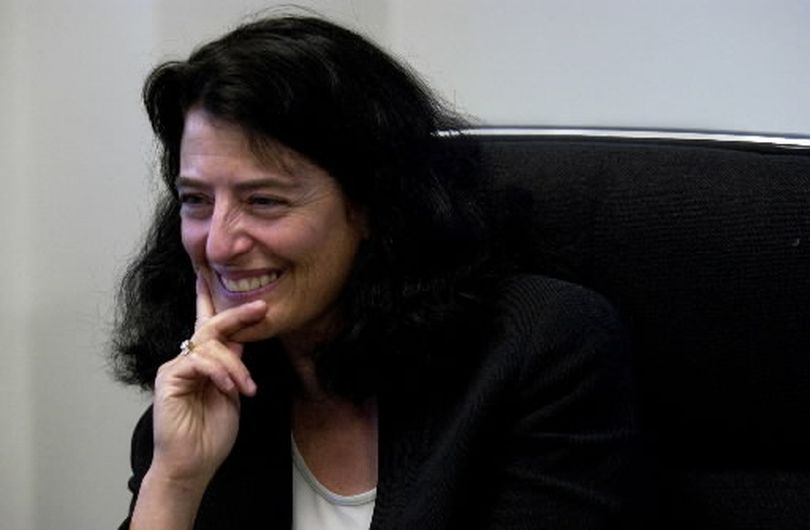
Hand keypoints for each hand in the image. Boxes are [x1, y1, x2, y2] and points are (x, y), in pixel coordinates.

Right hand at [149, 274, 266, 491]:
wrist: (193, 464)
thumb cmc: (212, 434)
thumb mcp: (233, 392)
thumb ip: (233, 365)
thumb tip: (242, 339)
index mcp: (202, 361)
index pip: (206, 324)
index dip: (207, 299)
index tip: (207, 273)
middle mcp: (186, 359)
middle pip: (211, 326)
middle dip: (237, 315)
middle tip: (261, 308)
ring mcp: (175, 367)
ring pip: (210, 345)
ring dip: (235, 366)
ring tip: (246, 388)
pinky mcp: (168, 378)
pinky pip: (199, 362)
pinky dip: (219, 373)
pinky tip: (229, 389)